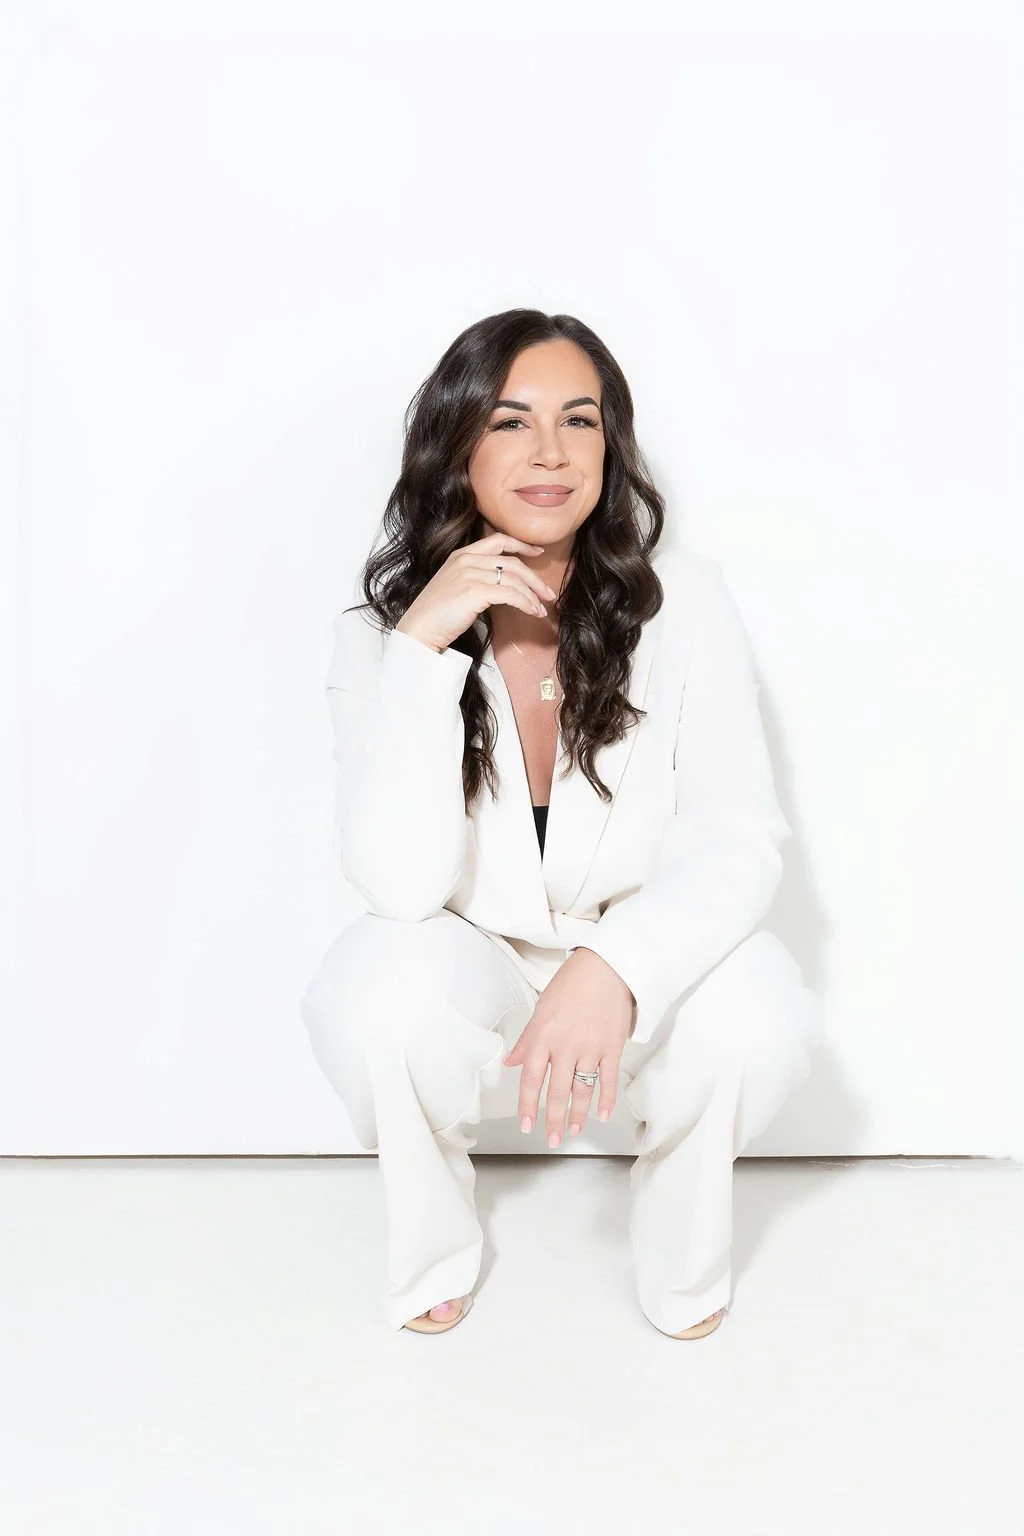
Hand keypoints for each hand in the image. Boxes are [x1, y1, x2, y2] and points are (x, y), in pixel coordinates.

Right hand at [394, 531, 559, 654]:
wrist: (418, 629)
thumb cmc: (436, 614)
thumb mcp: (454, 585)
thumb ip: (475, 577)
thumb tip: (504, 584)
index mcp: (461, 554)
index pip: (498, 541)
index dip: (522, 545)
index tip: (538, 553)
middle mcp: (466, 560)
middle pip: (512, 563)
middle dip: (535, 579)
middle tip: (548, 593)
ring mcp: (470, 574)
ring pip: (514, 579)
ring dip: (532, 596)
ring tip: (541, 609)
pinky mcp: (474, 591)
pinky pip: (510, 594)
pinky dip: (525, 603)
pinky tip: (531, 611)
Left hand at [502, 948, 634, 1145]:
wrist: (607, 966)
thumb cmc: (572, 984)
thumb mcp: (541, 1009)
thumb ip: (527, 1040)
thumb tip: (510, 1063)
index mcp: (543, 1035)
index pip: (531, 1078)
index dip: (527, 1105)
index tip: (526, 1125)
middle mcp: (565, 1045)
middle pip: (556, 1091)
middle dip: (552, 1119)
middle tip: (551, 1139)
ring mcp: (591, 1048)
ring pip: (582, 1090)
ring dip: (578, 1114)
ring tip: (573, 1130)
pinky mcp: (613, 1047)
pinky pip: (609, 1080)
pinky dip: (606, 1100)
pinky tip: (602, 1115)